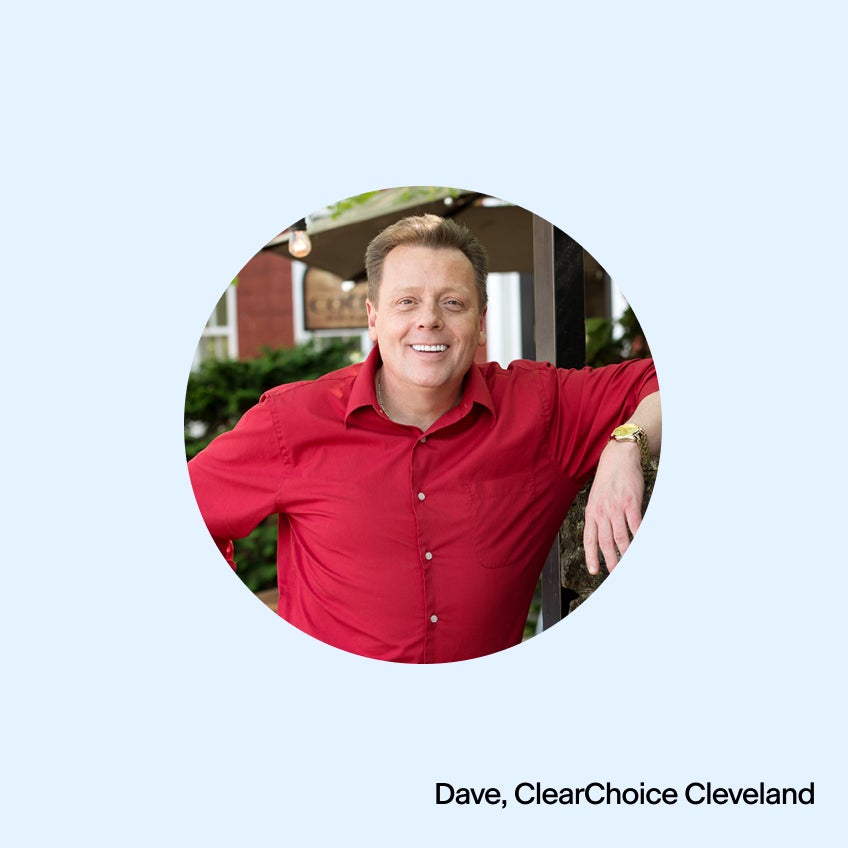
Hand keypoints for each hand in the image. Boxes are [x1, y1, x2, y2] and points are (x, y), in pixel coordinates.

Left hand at [583, 440, 644, 574]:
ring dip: (625, 553)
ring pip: (620, 537)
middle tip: (615, 573)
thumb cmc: (608, 480)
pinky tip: (642, 545)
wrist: (618, 459)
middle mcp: (601, 511)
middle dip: (610, 560)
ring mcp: (616, 507)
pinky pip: (635, 525)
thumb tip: (605, 535)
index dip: (591, 556)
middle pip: (605, 542)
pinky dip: (639, 537)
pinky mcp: (630, 503)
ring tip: (630, 564)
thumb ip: (599, 517)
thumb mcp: (597, 498)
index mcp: (591, 512)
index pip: (589, 539)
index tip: (594, 570)